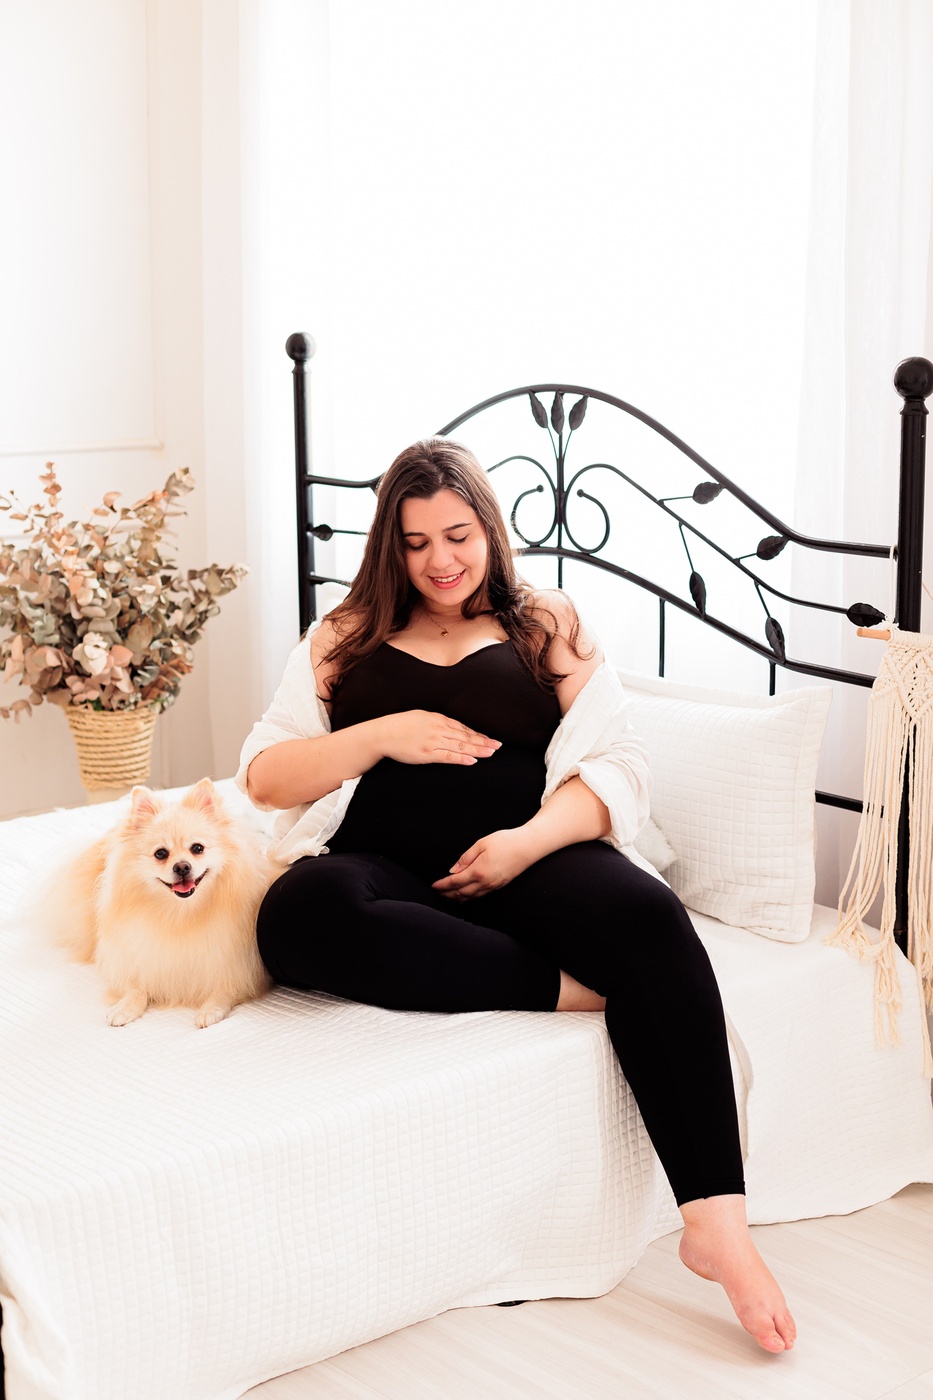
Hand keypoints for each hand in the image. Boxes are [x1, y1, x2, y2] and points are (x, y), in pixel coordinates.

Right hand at [378, 711, 500, 765]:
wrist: (383, 733)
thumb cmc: (400, 725)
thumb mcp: (421, 717)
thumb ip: (437, 721)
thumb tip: (451, 728)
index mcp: (438, 718)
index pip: (463, 727)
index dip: (478, 734)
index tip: (489, 738)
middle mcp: (438, 728)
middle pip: (466, 736)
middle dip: (483, 741)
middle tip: (498, 745)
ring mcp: (433, 741)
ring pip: (460, 746)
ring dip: (477, 749)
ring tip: (491, 753)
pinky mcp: (427, 754)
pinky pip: (447, 757)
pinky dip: (461, 758)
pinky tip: (472, 760)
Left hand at [432, 828, 536, 900]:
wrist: (528, 846)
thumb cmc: (506, 841)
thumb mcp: (482, 844)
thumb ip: (465, 858)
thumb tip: (453, 870)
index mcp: (478, 871)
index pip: (455, 882)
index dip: (442, 885)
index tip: (434, 886)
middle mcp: (485, 882)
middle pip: (461, 893)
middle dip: (447, 894)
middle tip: (437, 892)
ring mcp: (493, 886)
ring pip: (470, 897)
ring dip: (457, 898)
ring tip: (447, 897)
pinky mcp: (499, 886)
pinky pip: (480, 896)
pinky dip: (468, 898)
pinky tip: (464, 896)